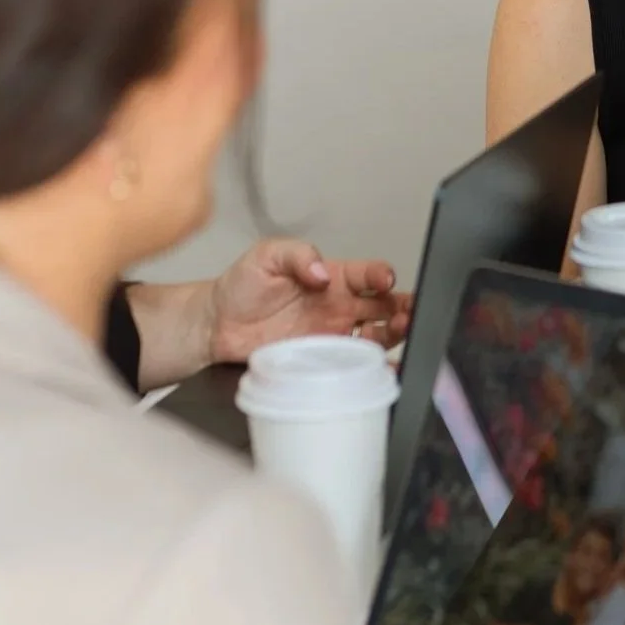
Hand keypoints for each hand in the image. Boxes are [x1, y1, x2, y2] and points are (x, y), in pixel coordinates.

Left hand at [210, 236, 410, 363]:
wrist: (218, 325)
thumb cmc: (242, 286)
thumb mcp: (266, 255)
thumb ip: (297, 255)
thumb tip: (322, 271)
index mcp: (333, 276)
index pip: (366, 273)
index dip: (381, 275)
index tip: (385, 280)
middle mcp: (340, 305)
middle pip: (384, 304)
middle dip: (401, 306)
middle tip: (407, 312)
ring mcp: (334, 334)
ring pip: (378, 334)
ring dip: (394, 333)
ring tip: (399, 332)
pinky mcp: (323, 360)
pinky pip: (357, 364)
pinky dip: (376, 368)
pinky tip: (386, 369)